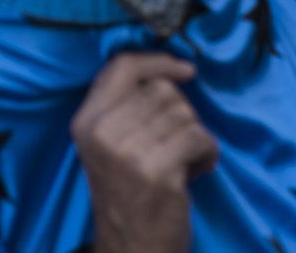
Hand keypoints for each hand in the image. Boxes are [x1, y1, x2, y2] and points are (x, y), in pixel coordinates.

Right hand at [71, 52, 216, 252]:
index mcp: (86, 122)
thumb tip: (169, 71)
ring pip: (184, 113)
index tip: (185, 70)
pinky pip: (199, 137)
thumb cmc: (128, 196)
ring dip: (196, 136)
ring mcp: (127, 152)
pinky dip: (208, 152)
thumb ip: (125, 108)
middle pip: (162, 90)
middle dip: (182, 114)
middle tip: (178, 145)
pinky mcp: (156, 171)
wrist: (132, 250)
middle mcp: (102, 132)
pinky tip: (199, 171)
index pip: (122, 67)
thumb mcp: (110, 147)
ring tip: (186, 161)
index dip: (158, 61)